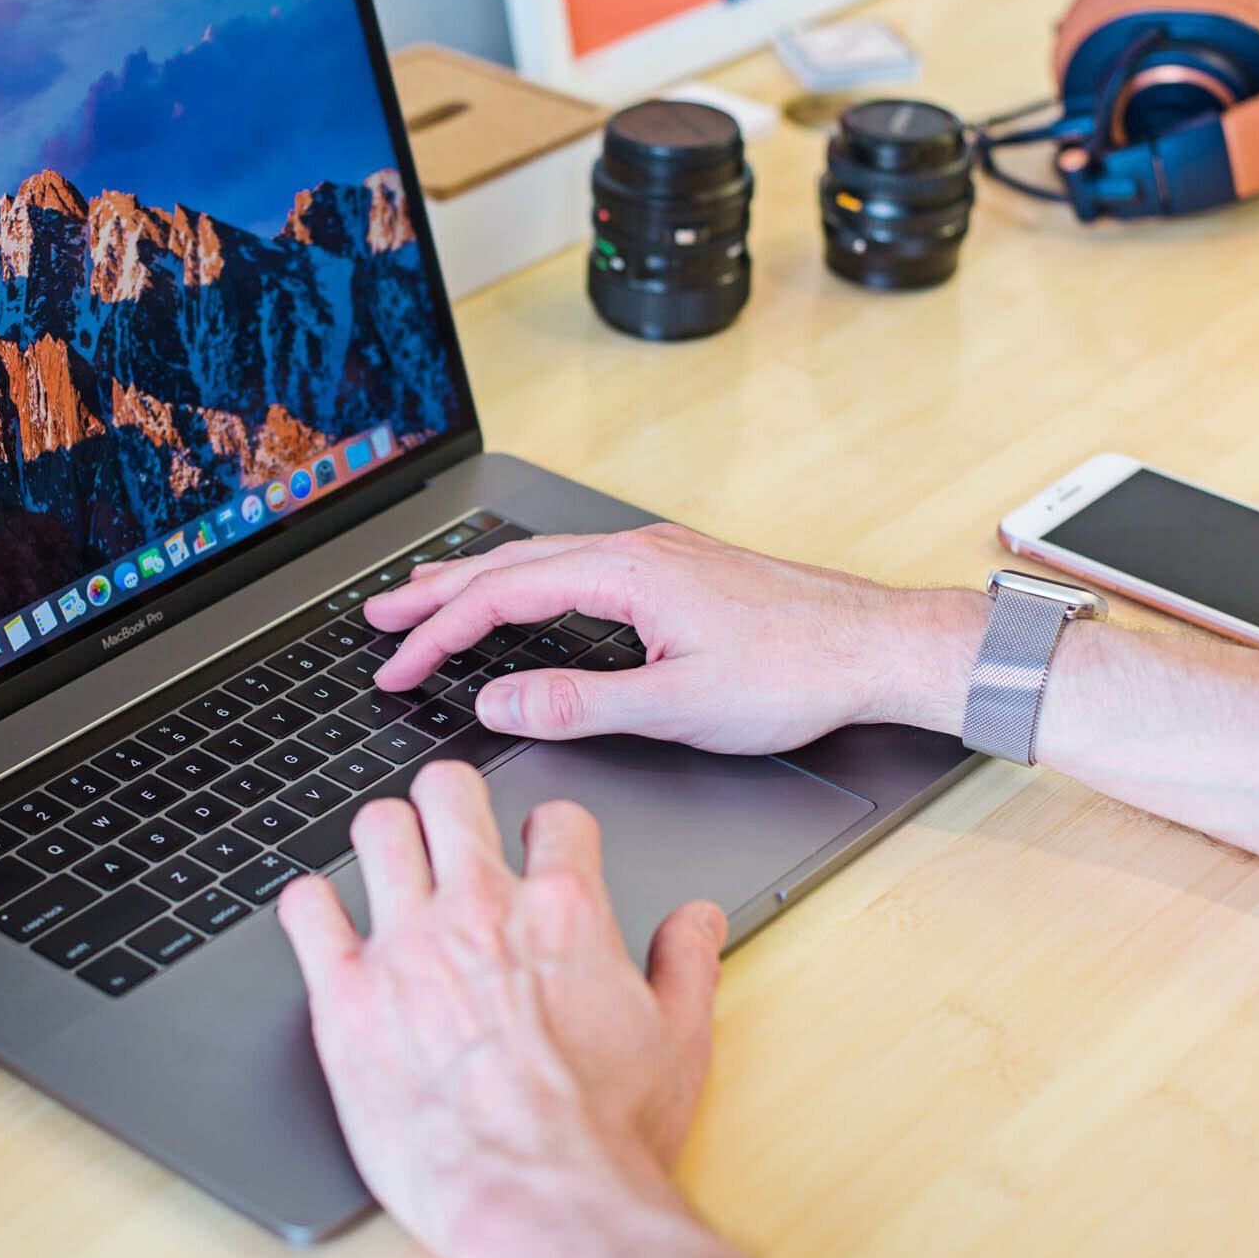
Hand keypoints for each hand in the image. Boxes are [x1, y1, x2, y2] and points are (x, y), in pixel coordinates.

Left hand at [278, 762, 779, 1257]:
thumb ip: (686, 966)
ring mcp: (407, 947)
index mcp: (562, 913)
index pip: (555, 818)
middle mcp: (480, 911)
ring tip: (386, 863)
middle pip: (449, 793)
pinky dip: (311, 906)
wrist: (542, 1201)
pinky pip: (306, 909)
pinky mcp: (347, 996)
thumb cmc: (607, 1136)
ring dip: (383, 839)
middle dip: (449, 800)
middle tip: (446, 825)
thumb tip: (698, 918)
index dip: (549, 829)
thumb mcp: (679, 1044)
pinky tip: (323, 922)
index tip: (539, 847)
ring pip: (377, 830)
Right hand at [367, 524, 980, 754]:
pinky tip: (524, 598)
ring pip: (542, 559)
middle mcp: (636, 550)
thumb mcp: (677, 706)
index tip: (397, 669)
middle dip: (435, 589)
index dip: (437, 635)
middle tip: (378, 612)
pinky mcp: (678, 571)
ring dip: (477, 581)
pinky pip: (575, 565)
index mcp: (626, 573)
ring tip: (428, 597)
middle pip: (508, 562)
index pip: (500, 598)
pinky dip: (526, 581)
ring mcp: (658, 555)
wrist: (880, 647)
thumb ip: (578, 704)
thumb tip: (496, 702)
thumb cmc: (798, 673)